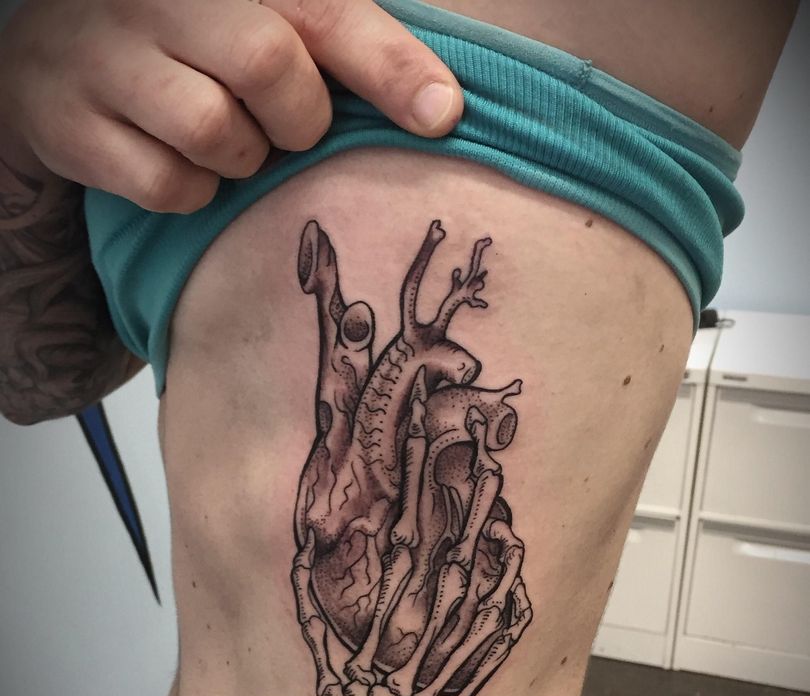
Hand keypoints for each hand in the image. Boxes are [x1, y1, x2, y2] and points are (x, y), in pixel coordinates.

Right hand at [0, 0, 463, 212]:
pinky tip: (179, 162)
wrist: (56, 58)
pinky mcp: (69, 122)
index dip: (387, 65)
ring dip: (241, 158)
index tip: (442, 116)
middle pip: (268, 65)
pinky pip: (167, 184)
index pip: (323, 10)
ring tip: (227, 139)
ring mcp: (103, 56)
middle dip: (297, 118)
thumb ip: (347, 49)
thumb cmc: (191, 43)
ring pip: (215, 132)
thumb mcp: (265, 20)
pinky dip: (190, 192)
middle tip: (284, 126)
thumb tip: (441, 109)